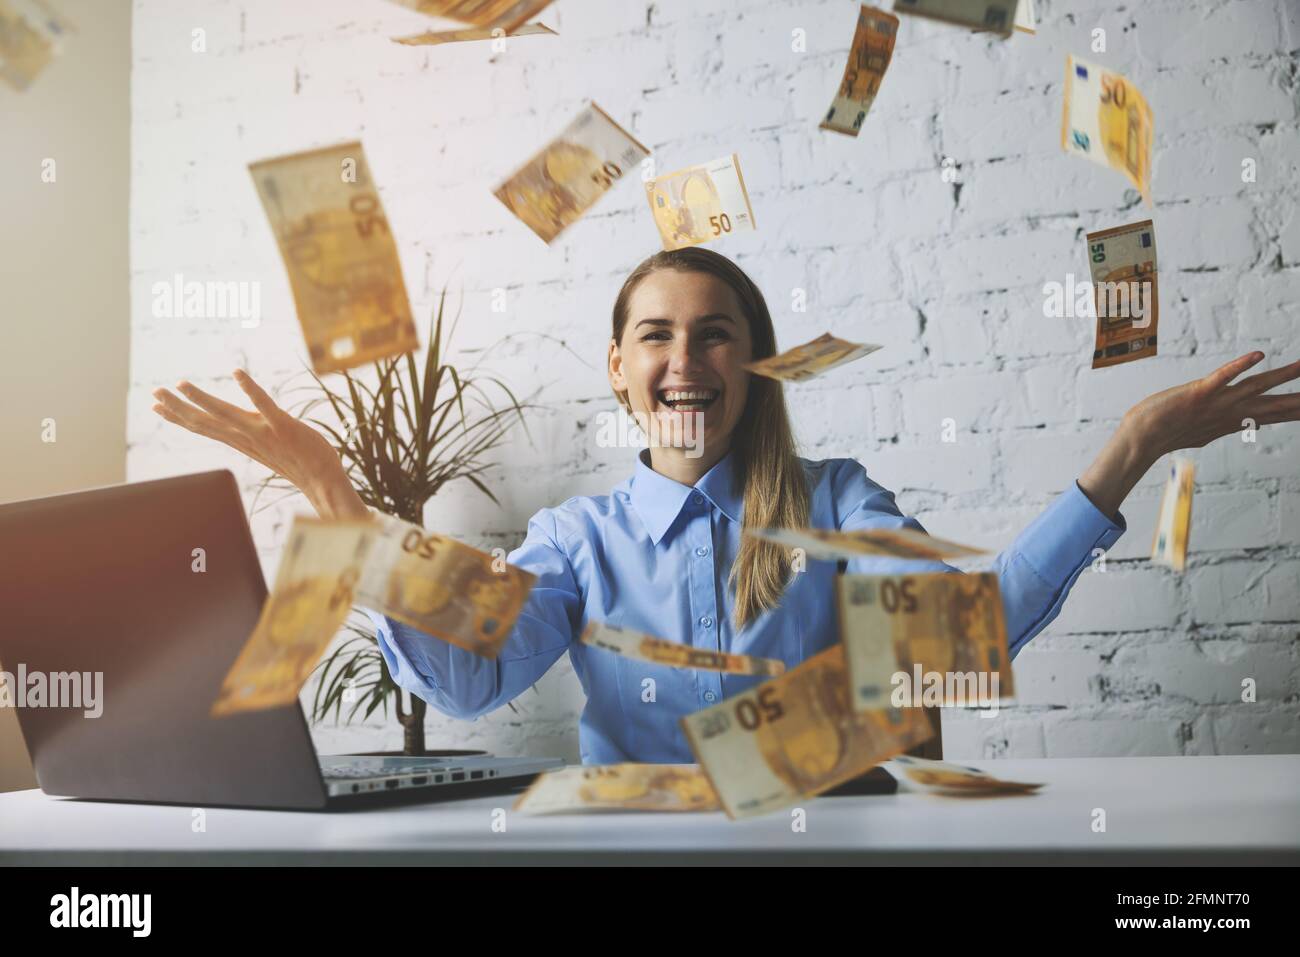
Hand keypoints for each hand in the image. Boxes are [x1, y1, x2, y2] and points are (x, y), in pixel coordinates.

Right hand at [151, 370, 367, 518]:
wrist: (322, 480)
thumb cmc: (298, 461)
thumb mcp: (265, 447)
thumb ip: (249, 435)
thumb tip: (237, 425)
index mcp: (240, 441)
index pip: (203, 428)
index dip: (178, 417)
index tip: (155, 405)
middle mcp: (246, 438)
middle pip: (204, 422)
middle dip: (178, 407)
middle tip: (154, 392)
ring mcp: (263, 433)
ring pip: (225, 414)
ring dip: (202, 399)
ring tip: (181, 383)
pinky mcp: (283, 426)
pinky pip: (264, 405)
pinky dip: (250, 389)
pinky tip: (237, 372)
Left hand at [1124, 352, 1299, 459]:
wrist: (1141, 438)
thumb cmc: (1170, 432)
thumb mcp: (1207, 430)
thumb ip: (1231, 423)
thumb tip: (1252, 424)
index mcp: (1235, 419)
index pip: (1276, 414)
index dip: (1298, 411)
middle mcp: (1230, 411)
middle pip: (1275, 404)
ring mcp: (1216, 402)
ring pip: (1256, 386)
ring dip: (1281, 375)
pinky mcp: (1198, 393)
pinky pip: (1222, 377)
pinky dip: (1239, 366)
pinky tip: (1258, 355)